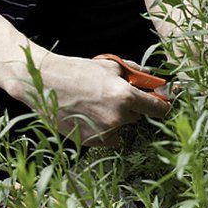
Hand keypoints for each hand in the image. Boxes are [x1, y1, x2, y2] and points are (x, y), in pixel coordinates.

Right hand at [32, 53, 171, 145]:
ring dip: (115, 118)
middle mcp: (118, 118)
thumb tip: (152, 79)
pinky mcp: (90, 142)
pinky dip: (101, 128)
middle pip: (137, 117)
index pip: (159, 109)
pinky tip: (87, 115)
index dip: (163, 106)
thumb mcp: (110, 65)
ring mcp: (104, 132)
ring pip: (120, 127)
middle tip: (111, 95)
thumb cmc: (78, 71)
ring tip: (94, 104)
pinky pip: (106, 136)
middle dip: (130, 107)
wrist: (44, 83)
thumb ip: (135, 73)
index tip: (163, 105)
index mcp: (126, 97)